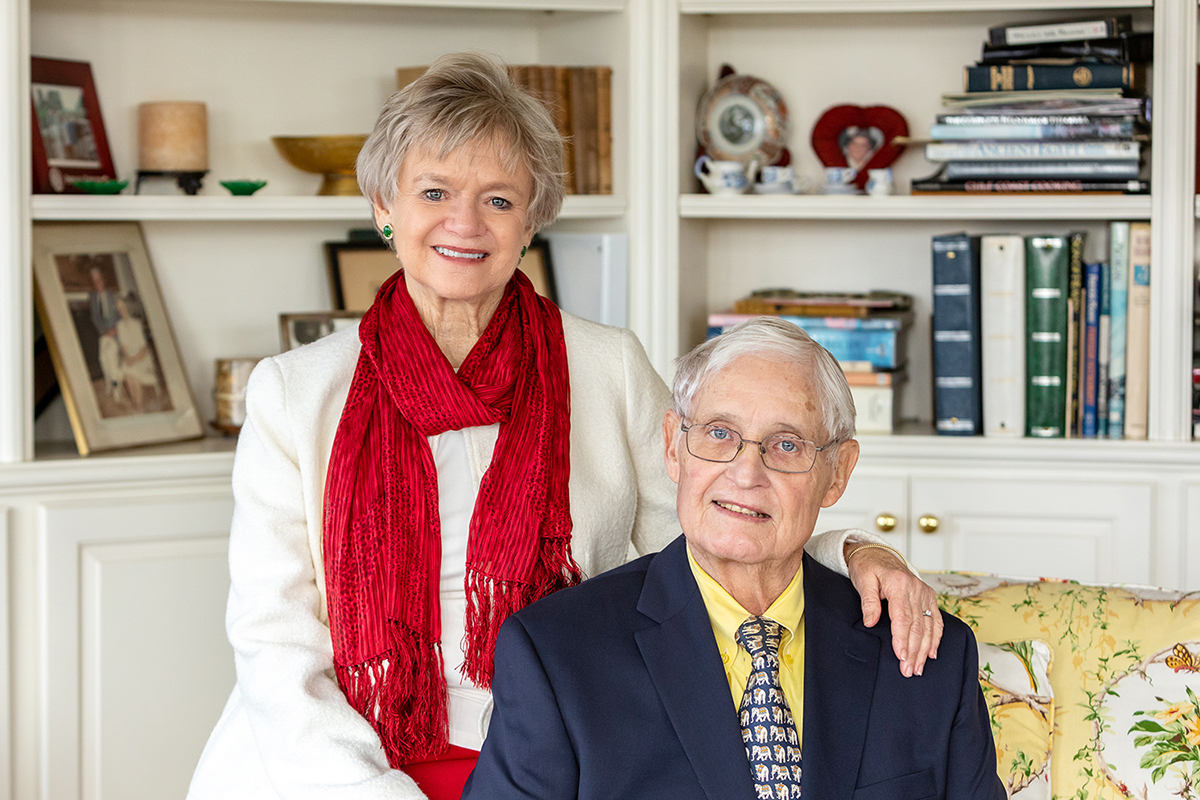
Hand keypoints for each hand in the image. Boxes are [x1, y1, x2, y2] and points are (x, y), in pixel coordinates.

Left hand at [845, 544, 942, 676]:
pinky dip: (935, 637)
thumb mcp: (862, 580)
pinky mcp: (928, 596)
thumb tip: (870, 622)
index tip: (901, 656)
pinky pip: (936, 619)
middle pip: (917, 625)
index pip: (902, 617)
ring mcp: (924, 592)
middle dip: (913, 650)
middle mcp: (915, 588)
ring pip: (928, 626)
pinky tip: (931, 653)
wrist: (878, 554)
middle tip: (908, 670)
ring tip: (917, 668)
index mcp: (898, 584)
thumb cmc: (867, 567)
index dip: (902, 639)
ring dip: (924, 649)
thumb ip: (868, 602)